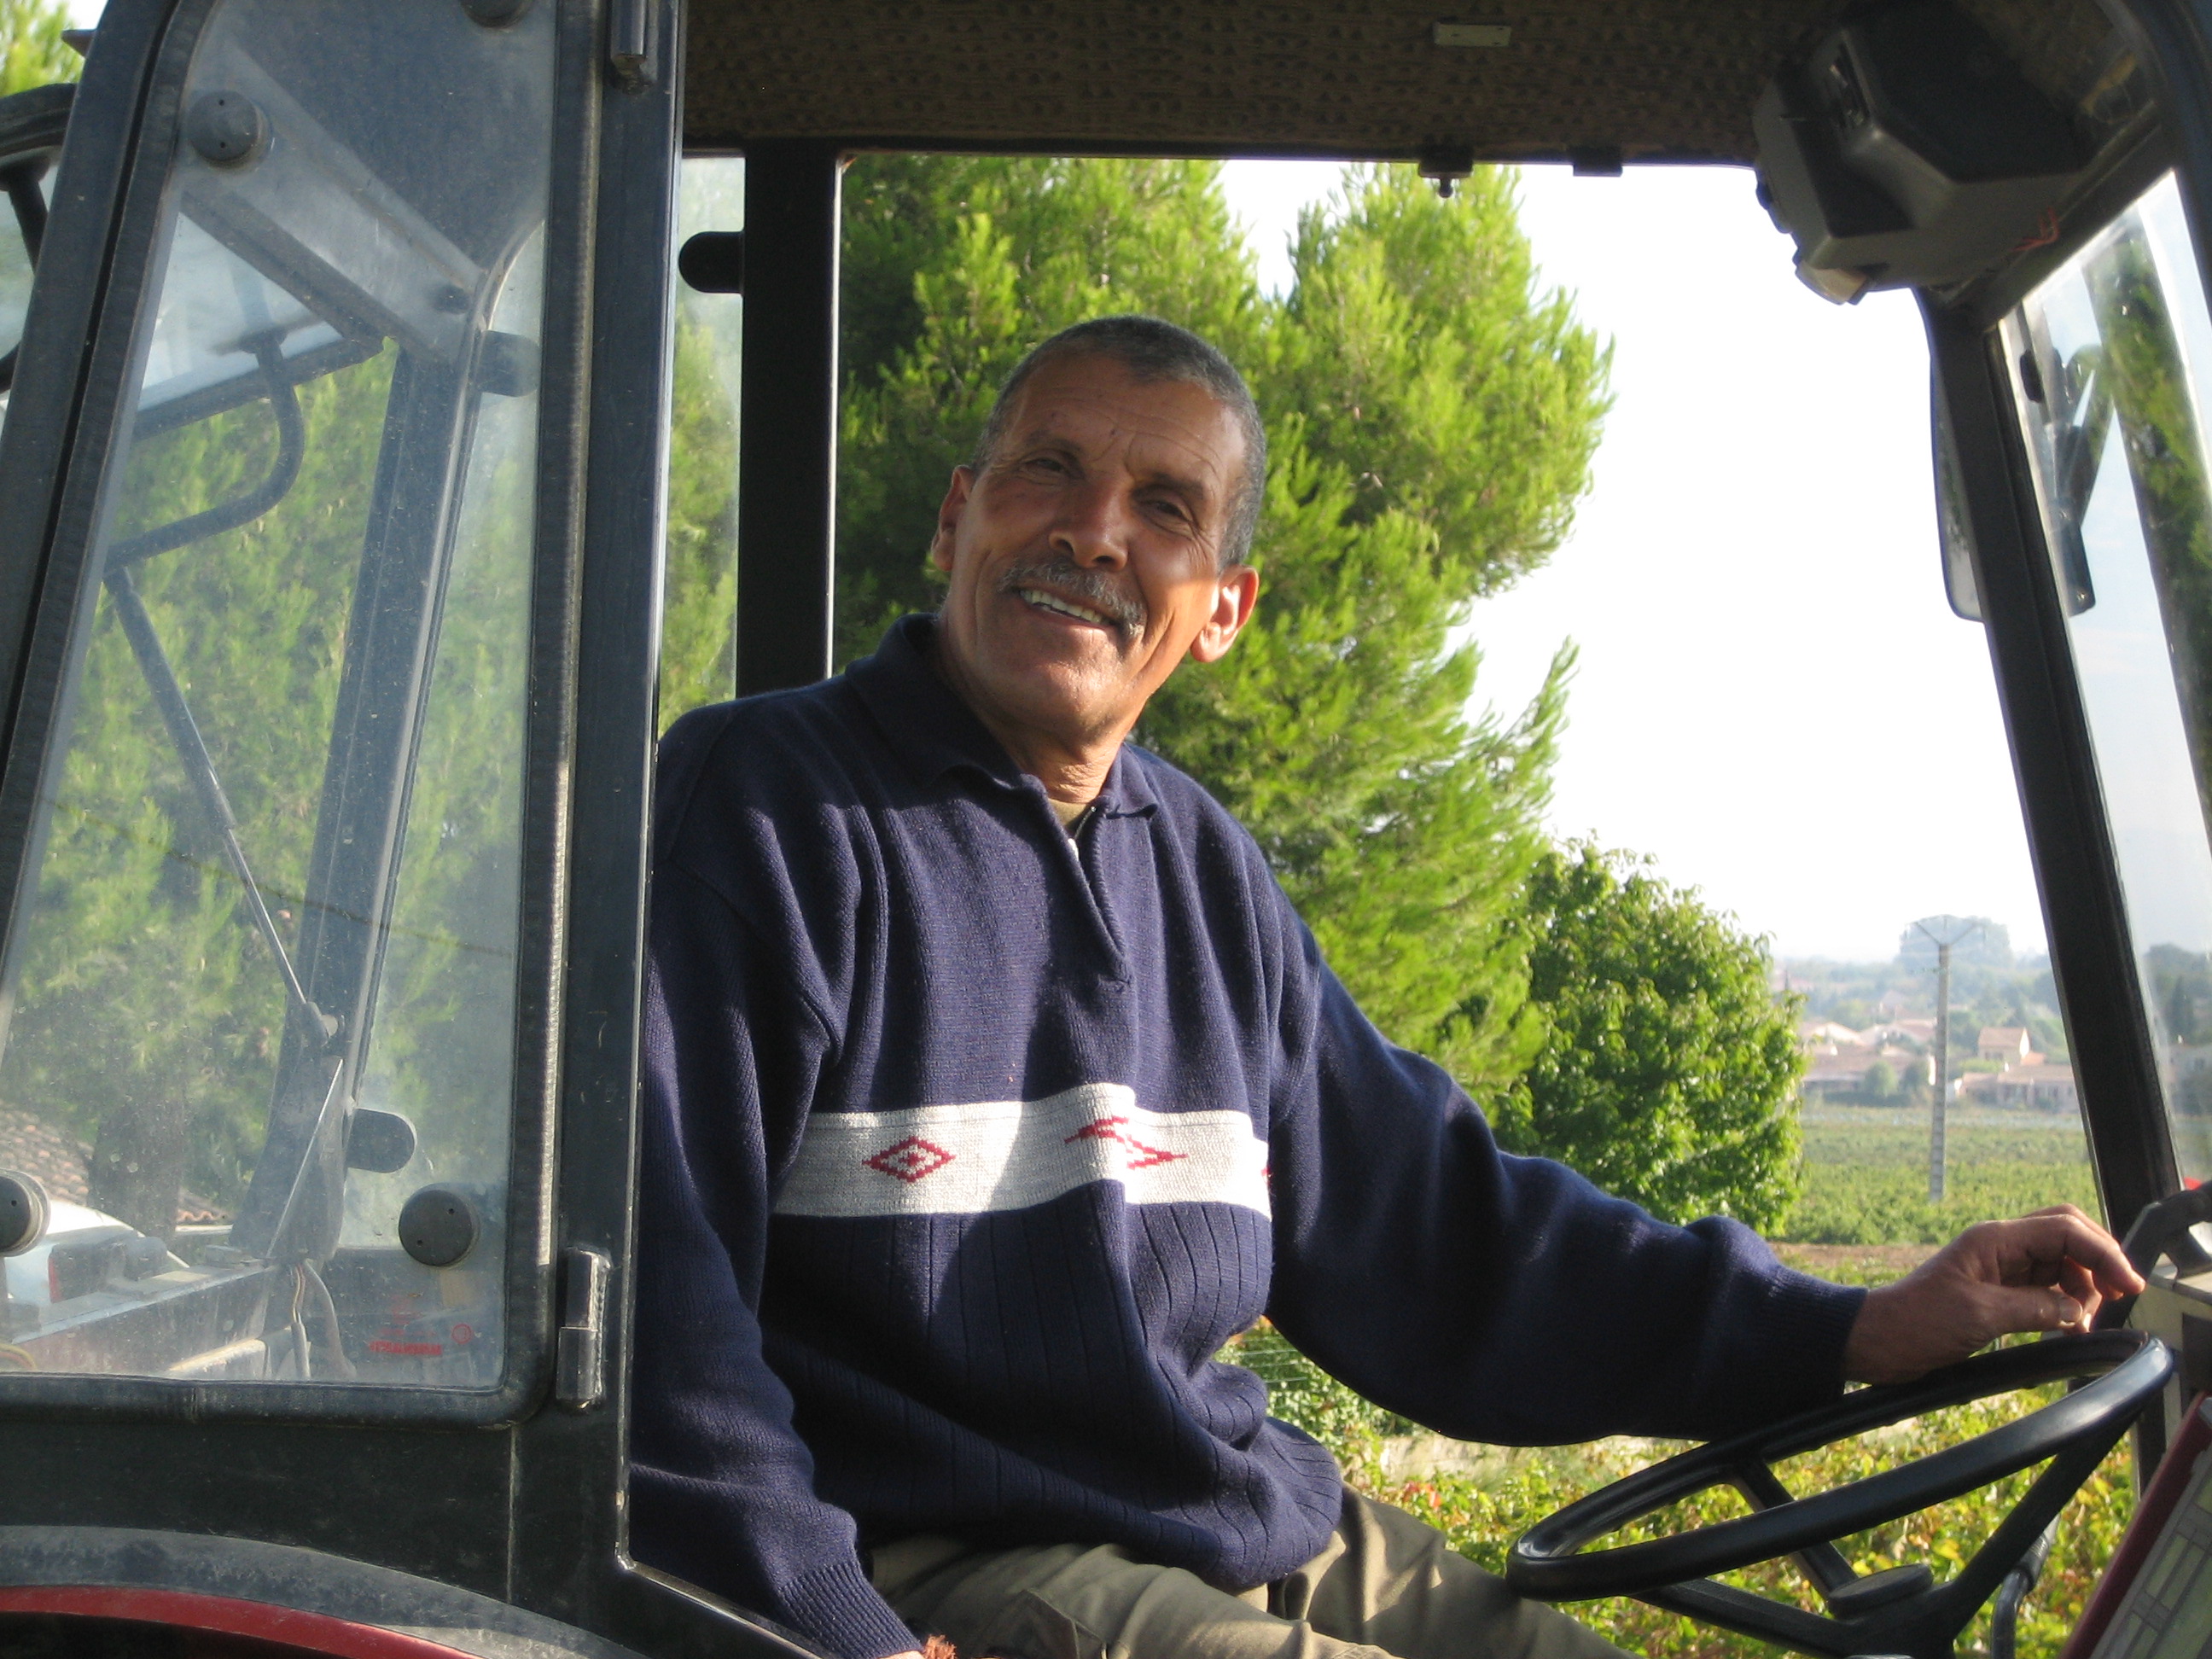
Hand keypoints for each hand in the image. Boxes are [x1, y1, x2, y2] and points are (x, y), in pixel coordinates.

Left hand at [1841, 1206, 2144, 1384]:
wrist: (1879, 1340)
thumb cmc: (1917, 1322)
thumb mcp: (1980, 1315)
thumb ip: (2035, 1308)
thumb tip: (2077, 1309)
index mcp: (1994, 1240)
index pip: (2063, 1229)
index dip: (2102, 1252)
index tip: (2128, 1285)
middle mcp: (2000, 1247)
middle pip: (2066, 1237)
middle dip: (2097, 1262)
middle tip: (2116, 1298)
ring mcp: (2000, 1268)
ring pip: (2059, 1263)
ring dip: (2082, 1287)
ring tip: (2085, 1323)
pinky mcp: (1999, 1292)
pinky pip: (2044, 1287)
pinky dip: (2064, 1302)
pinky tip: (2071, 1326)